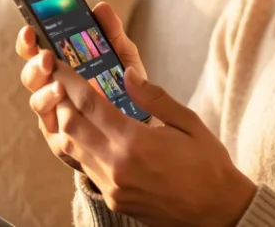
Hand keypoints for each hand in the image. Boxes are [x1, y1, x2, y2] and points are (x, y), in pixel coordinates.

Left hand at [16, 3, 256, 225]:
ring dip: (65, 123)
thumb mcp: (188, 122)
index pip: (89, 104)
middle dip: (60, 100)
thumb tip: (127, 73)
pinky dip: (78, 146)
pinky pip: (85, 167)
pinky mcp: (113, 199)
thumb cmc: (208, 165)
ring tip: (66, 102)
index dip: (69, 81)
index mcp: (136, 142)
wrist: (217, 213)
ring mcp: (112, 186)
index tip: (58, 64)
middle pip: (70, 126)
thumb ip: (154, 97)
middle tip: (57, 80)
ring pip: (72, 149)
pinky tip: (84, 132)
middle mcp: (117, 166)